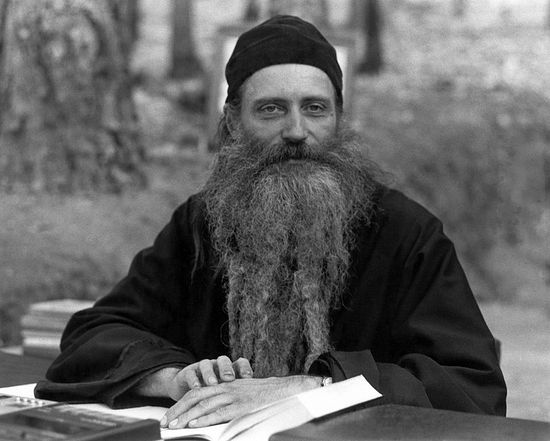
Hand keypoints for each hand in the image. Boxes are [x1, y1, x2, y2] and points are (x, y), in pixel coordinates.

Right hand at [134, 356, 252, 401]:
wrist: (187, 390)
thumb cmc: (214, 396)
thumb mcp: (227, 396)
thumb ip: (237, 398)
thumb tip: (254, 407)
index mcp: (230, 370)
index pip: (240, 363)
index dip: (244, 368)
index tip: (248, 376)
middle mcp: (217, 367)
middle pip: (223, 361)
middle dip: (226, 368)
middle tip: (228, 378)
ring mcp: (203, 368)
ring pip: (206, 364)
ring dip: (209, 373)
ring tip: (212, 383)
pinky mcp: (188, 372)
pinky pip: (191, 372)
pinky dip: (193, 379)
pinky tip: (196, 387)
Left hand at [161, 376, 319, 428]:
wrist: (283, 390)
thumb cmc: (262, 395)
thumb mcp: (240, 393)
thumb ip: (225, 401)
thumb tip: (209, 415)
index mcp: (224, 385)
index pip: (196, 393)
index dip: (180, 405)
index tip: (168, 417)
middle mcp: (225, 388)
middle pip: (195, 397)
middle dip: (177, 411)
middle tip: (164, 423)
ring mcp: (232, 397)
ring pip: (203, 405)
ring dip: (186, 416)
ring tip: (173, 426)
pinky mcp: (240, 407)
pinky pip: (219, 412)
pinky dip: (205, 419)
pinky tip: (194, 425)